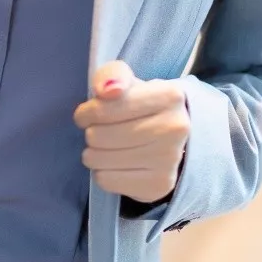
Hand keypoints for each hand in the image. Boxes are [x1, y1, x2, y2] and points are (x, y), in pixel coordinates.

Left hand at [72, 61, 189, 202]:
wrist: (175, 140)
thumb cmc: (143, 107)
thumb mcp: (128, 83)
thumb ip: (112, 75)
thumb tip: (108, 90)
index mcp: (169, 96)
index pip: (105, 107)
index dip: (87, 112)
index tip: (87, 115)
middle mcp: (175, 128)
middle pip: (99, 136)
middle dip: (91, 133)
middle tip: (98, 132)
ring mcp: (169, 160)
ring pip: (100, 160)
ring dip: (94, 154)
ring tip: (105, 148)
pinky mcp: (159, 185)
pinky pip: (106, 181)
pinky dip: (103, 173)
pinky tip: (116, 164)